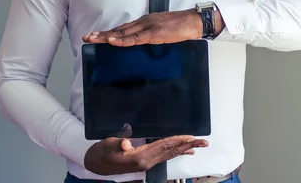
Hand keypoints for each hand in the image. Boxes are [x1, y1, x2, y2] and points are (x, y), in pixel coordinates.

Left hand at [82, 9, 203, 45]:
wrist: (193, 22)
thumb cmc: (181, 27)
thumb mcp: (163, 31)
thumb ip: (152, 36)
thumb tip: (144, 43)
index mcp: (145, 22)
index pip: (123, 28)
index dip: (109, 33)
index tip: (97, 36)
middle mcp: (143, 22)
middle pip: (119, 29)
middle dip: (102, 34)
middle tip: (87, 37)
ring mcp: (147, 27)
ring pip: (122, 33)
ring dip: (107, 37)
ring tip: (93, 39)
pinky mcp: (153, 33)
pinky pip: (134, 38)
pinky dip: (122, 40)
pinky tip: (112, 41)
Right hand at [84, 134, 207, 175]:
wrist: (97, 164)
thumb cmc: (102, 152)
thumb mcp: (107, 145)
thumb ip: (117, 143)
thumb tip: (127, 144)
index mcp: (140, 157)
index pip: (163, 147)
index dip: (177, 141)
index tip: (190, 137)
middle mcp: (148, 161)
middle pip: (171, 151)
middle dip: (188, 145)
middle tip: (204, 142)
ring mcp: (148, 163)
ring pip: (171, 154)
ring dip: (186, 149)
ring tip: (199, 145)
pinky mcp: (147, 161)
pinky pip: (166, 157)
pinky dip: (177, 153)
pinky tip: (186, 152)